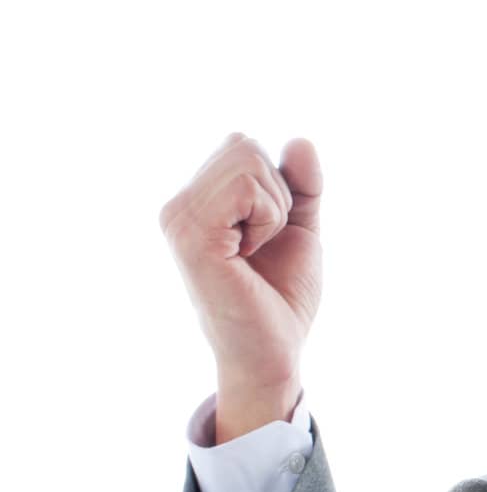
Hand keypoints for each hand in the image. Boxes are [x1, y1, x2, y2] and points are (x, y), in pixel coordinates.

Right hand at [159, 133, 323, 399]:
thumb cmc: (281, 296)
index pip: (243, 145)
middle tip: (262, 244)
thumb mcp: (300, 228)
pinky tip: (248, 255)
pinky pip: (247, 187)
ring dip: (274, 209)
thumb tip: (300, 140)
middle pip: (244, 145)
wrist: (274, 351)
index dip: (277, 186)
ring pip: (247, 160)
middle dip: (277, 194)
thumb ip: (302, 185)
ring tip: (254, 250)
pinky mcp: (191, 235)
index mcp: (196, 202)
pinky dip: (269, 219)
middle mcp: (178, 207)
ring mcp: (178, 219)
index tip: (267, 234)